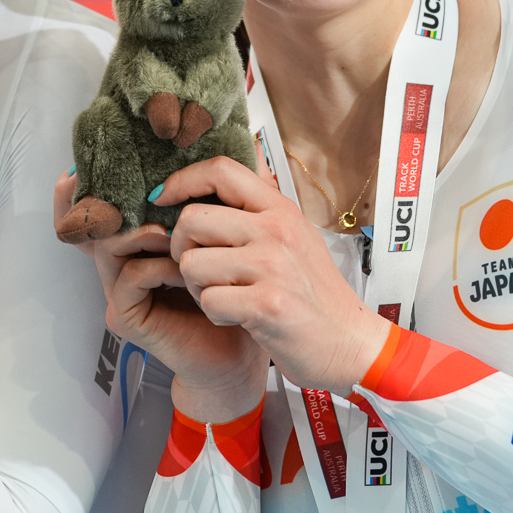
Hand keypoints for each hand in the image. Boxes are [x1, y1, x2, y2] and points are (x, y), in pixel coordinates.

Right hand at [53, 171, 266, 420]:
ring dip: (144, 231)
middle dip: (97, 199)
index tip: (85, 162)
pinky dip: (157, 266)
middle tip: (119, 178)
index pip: (101, 210)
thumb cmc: (233, 293)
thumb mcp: (226, 236)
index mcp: (137, 243)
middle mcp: (120, 264)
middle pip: (91, 224)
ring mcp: (119, 292)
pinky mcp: (128, 318)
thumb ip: (224, 195)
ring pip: (110, 246)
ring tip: (173, 230)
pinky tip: (183, 268)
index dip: (85, 188)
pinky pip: (131, 279)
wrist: (238, 350)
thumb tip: (244, 142)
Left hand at [157, 157, 391, 394]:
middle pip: (191, 220)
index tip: (162, 197)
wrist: (350, 344)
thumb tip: (226, 168)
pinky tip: (238, 317)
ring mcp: (272, 266)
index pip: (221, 170)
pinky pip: (208, 300)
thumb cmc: (316, 294)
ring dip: (197, 287)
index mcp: (280, 210)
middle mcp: (276, 230)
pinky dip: (215, 314)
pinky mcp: (267, 304)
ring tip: (224, 296)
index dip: (182, 180)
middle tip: (199, 269)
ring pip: (192, 263)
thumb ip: (260, 208)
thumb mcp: (295, 236)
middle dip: (181, 248)